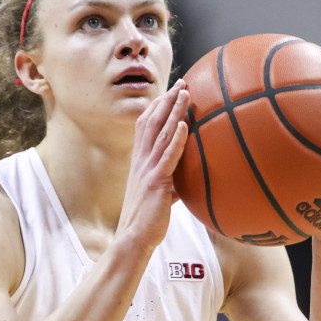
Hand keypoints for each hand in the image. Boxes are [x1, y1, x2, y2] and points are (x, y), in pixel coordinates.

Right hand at [117, 80, 189, 253]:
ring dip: (174, 111)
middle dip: (168, 100)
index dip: (159, 106)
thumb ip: (171, 182)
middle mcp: (142, 159)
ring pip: (161, 133)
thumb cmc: (148, 219)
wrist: (133, 238)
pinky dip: (176, 139)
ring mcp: (148, 169)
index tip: (173, 90)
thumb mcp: (160, 194)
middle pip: (153, 121)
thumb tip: (186, 181)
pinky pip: (168, 156)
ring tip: (186, 92)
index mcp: (140, 160)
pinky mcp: (157, 182)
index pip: (147, 125)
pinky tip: (184, 125)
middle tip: (183, 82)